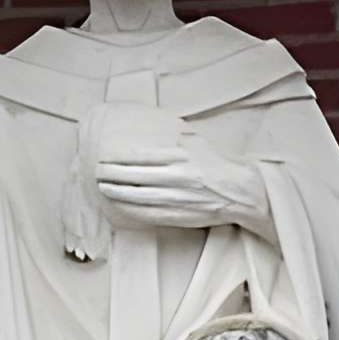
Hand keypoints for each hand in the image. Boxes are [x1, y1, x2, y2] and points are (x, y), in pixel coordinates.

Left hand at [95, 139, 273, 239]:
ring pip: (137, 196)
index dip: (119, 157)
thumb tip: (152, 124)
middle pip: (134, 176)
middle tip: (97, 170)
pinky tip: (119, 205)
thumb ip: (174, 135)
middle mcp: (176, 177)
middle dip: (112, 174)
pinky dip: (130, 209)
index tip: (106, 154)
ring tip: (102, 187)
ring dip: (116, 192)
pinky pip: (147, 213)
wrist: (241, 191)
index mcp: (180, 155)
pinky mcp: (177, 215)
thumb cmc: (218, 163)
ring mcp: (176, 198)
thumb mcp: (197, 141)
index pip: (140, 155)